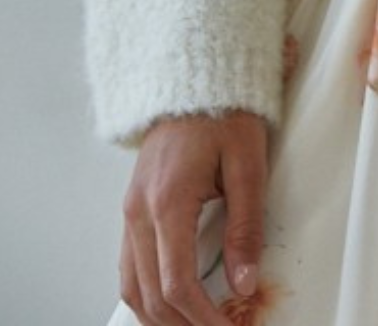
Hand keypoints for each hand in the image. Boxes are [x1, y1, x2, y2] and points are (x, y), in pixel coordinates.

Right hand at [119, 111, 267, 325]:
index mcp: (168, 201)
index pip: (176, 283)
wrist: (195, 76)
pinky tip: (170, 306)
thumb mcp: (248, 164)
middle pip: (150, 294)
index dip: (202, 318)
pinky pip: (128, 267)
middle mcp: (138, 211)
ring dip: (159, 317)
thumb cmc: (225, 112)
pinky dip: (146, 295)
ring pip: (131, 286)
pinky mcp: (131, 207)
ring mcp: (129, 210)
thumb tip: (243, 283)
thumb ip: (246, 226)